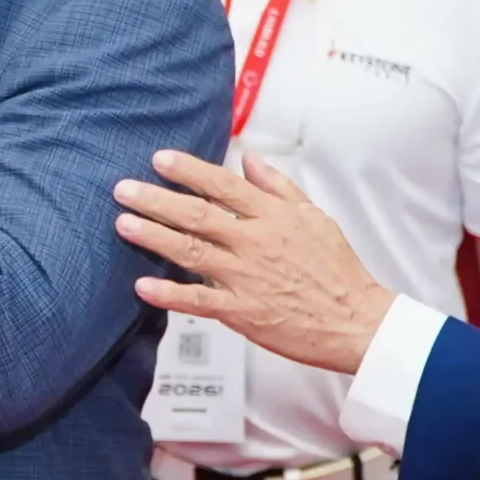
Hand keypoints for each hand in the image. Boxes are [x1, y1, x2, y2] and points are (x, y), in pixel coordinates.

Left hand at [114, 150, 395, 372]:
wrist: (355, 321)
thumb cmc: (337, 270)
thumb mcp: (314, 217)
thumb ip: (278, 187)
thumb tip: (250, 159)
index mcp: (273, 217)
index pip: (223, 185)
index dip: (188, 170)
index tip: (159, 159)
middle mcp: (255, 242)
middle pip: (196, 214)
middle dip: (156, 199)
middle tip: (124, 189)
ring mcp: (246, 277)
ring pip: (190, 252)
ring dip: (153, 237)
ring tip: (124, 224)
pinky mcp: (241, 311)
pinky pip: (198, 301)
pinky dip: (168, 295)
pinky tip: (142, 286)